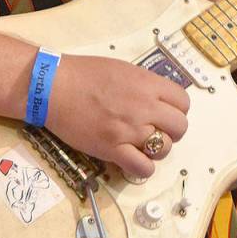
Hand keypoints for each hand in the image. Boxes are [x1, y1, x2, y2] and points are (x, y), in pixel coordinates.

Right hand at [45, 54, 189, 177]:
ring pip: (164, 149)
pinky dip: (142, 168)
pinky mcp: (112, 149)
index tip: (165, 113)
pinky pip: (143, 168)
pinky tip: (132, 159)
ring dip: (156, 149)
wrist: (53, 86)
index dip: (177, 110)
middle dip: (171, 131)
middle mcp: (144, 107)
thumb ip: (144, 84)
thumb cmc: (84, 73)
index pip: (183, 102)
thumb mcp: (122, 69)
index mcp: (147, 84)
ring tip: (140, 144)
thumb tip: (158, 99)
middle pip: (180, 127)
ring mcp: (129, 130)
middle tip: (155, 130)